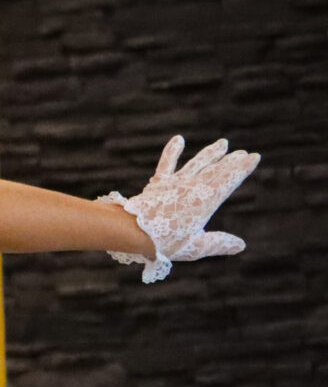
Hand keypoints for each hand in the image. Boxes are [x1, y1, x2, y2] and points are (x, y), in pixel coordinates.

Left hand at [99, 135, 259, 282]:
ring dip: (210, 154)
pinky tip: (179, 139)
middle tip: (243, 153)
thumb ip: (218, 243)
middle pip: (215, 171)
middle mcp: (191, 188)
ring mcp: (174, 184)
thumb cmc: (164, 242)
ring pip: (196, 164)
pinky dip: (172, 151)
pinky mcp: (158, 184)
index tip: (254, 157)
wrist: (132, 230)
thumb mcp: (196, 247)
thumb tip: (240, 245)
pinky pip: (166, 164)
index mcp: (205, 201)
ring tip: (223, 143)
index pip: (228, 180)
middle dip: (230, 162)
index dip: (241, 169)